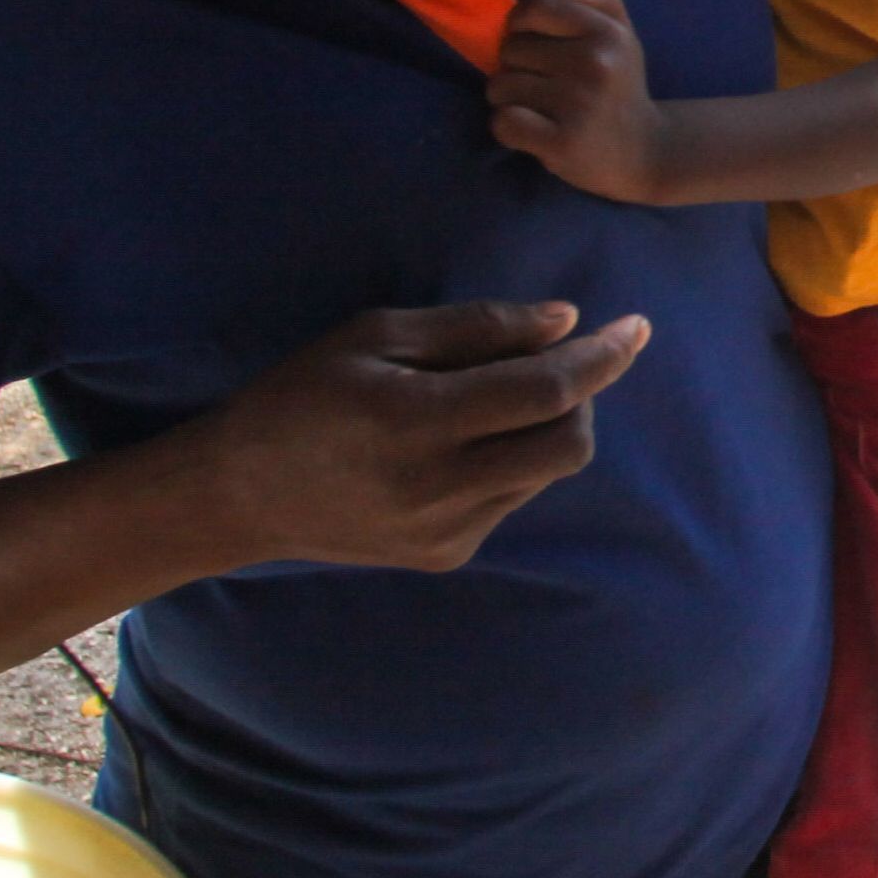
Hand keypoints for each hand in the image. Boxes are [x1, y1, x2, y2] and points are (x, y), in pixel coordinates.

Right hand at [190, 300, 646, 571]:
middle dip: (581, 396)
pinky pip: (512, 498)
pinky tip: (455, 445)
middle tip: (547, 363)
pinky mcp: (447, 555)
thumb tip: (567, 322)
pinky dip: (509, 460)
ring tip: (483, 401)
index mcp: (419, 422)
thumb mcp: (377, 335)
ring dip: (543, 427)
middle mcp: (440, 488)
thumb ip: (478, 328)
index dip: (602, 356)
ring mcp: (447, 531)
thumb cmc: (304, 394)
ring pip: (545, 472)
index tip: (637, 325)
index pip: (546, 390)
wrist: (241, 494)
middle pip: (570, 444)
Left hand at [491, 0, 669, 202]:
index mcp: (607, 33)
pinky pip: (503, 122)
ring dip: (509, 99)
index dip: (520, 23)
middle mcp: (594, 64)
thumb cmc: (620, 86)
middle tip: (544, 84)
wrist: (644, 152)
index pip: (535, 7)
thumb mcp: (624, 35)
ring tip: (539, 108)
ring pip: (500, 86)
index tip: (530, 41)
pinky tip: (531, 131)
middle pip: (511, 49)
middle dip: (517, 66)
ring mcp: (578, 105)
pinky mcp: (562, 143)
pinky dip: (507, 128)